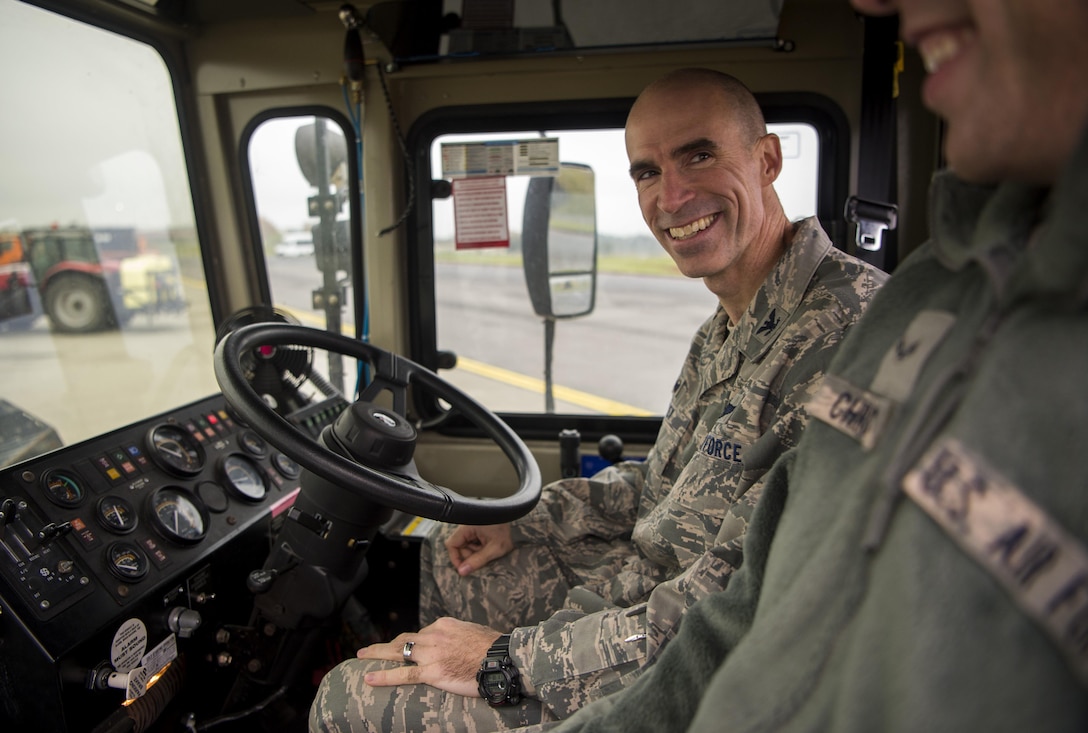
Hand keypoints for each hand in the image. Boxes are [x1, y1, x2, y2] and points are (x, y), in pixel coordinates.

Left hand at [355, 617, 501, 696]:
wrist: (501, 659)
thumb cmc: (494, 648)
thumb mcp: (474, 633)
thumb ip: (459, 636)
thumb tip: (456, 643)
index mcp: (444, 625)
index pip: (422, 633)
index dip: (412, 643)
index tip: (407, 650)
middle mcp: (433, 636)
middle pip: (404, 640)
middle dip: (384, 645)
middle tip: (368, 649)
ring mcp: (431, 654)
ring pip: (397, 652)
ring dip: (376, 654)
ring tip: (361, 656)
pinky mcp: (432, 672)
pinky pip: (403, 674)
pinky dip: (383, 676)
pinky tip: (369, 677)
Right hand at [445, 523, 513, 574]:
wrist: (518, 521)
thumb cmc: (506, 530)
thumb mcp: (494, 549)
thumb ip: (477, 560)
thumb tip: (462, 572)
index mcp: (467, 527)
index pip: (451, 545)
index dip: (455, 558)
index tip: (464, 569)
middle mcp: (467, 527)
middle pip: (460, 547)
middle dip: (470, 556)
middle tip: (485, 557)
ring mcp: (472, 528)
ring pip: (467, 546)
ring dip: (477, 553)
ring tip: (490, 550)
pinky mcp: (478, 530)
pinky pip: (474, 543)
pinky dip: (481, 548)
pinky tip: (490, 547)